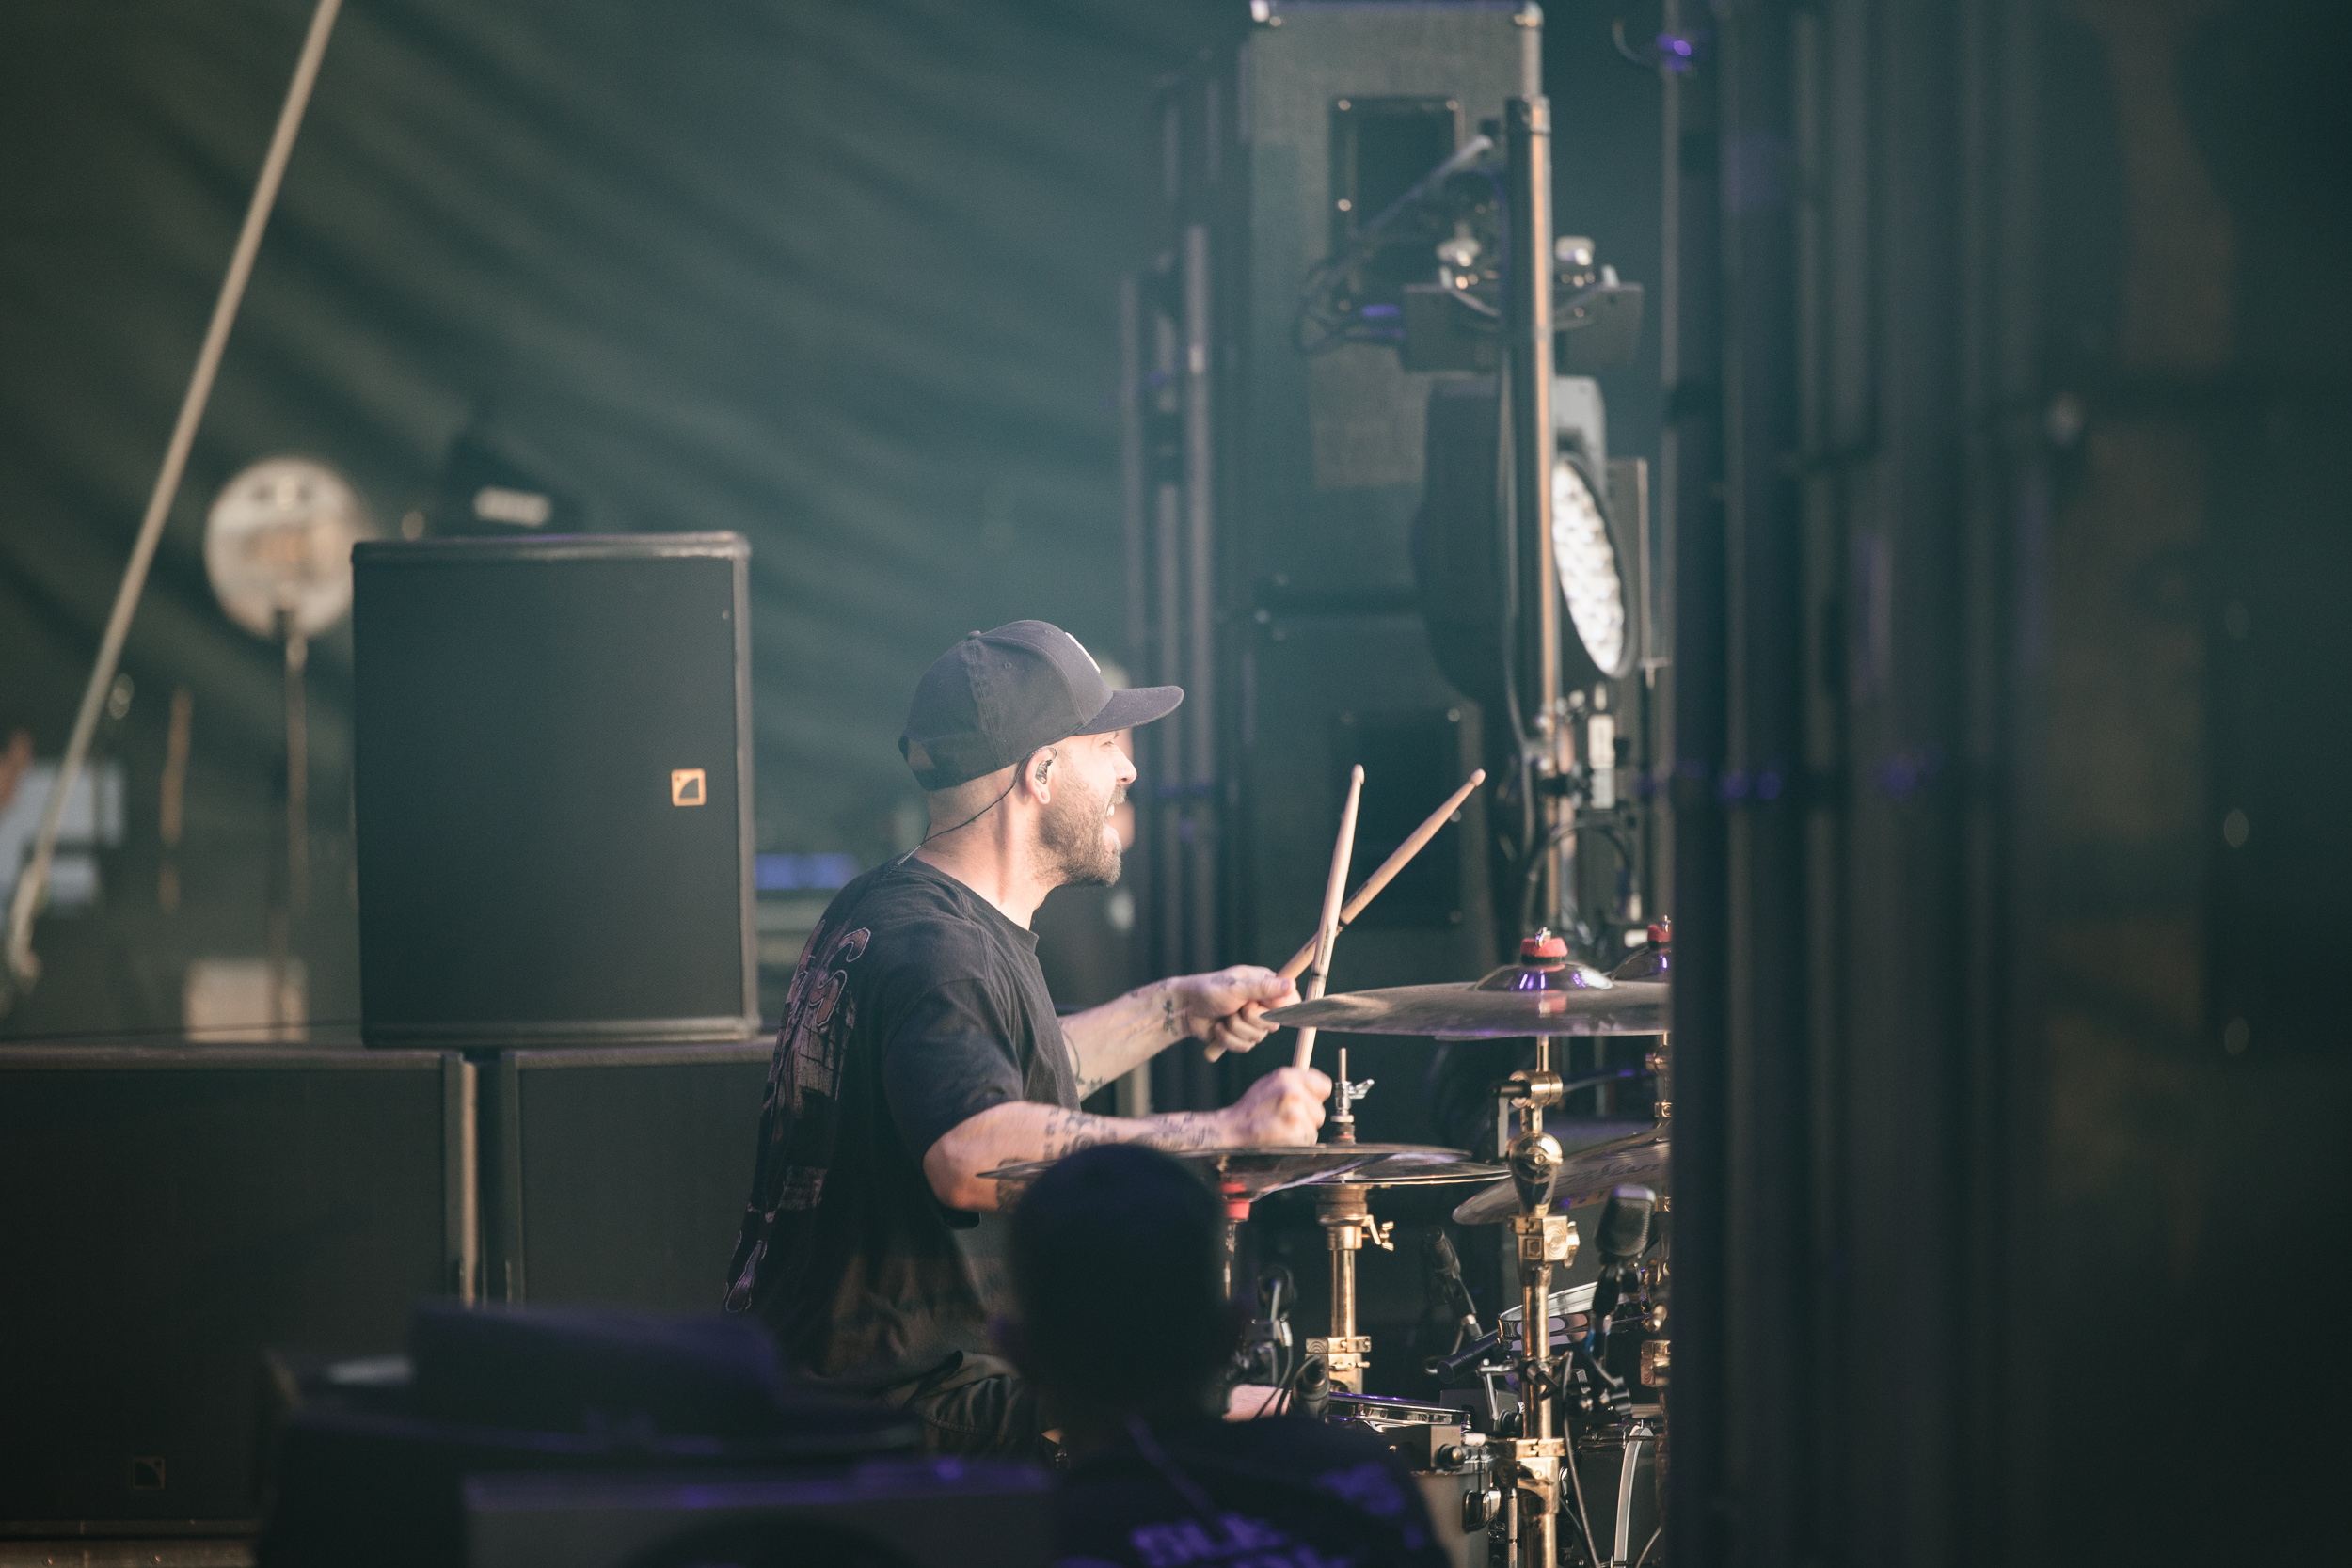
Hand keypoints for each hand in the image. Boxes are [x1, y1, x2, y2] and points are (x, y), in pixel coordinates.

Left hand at [1166, 966, 1299, 1055]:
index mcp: (1265, 986)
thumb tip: (1291, 984)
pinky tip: (1218, 1028)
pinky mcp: (1240, 1036)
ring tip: (1224, 1016)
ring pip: (1258, 1037)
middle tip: (1238, 1007)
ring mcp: (1251, 1022)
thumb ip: (1264, 988)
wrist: (1185, 1008)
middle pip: (1274, 1023)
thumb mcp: (1237, 987)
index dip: (1284, 1009)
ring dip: (1236, 1028)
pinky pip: (1245, 1047)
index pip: (1290, 1001)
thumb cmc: (1210, 990)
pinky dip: (1228, 1039)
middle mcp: (1262, 1004)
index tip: (1270, 1009)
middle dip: (1251, 1019)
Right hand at [1218, 1065, 1328, 1145]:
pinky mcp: (1294, 1130)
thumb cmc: (1250, 1110)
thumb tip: (1317, 1087)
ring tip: (1281, 1129)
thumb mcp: (1269, 1084)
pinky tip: (1281, 1138)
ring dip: (1301, 1132)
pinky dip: (1298, 1143)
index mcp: (1287, 1076)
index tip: (1306, 1104)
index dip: (1315, 1097)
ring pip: (1314, 1127)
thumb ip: (1294, 1083)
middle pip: (1320, 1111)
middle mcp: (1292, 1090)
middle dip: (1307, 1118)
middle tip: (1285, 1121)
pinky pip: (1309, 1140)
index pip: (1324, 1085)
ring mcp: (1294, 1111)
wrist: (1230, 1129)